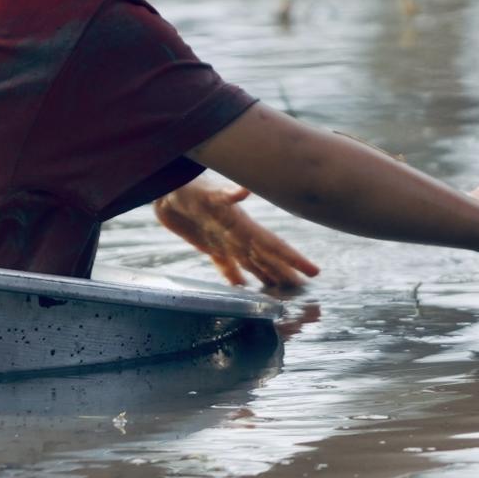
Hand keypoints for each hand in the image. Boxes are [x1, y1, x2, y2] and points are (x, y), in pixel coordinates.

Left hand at [154, 179, 320, 290]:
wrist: (164, 186)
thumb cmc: (185, 188)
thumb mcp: (204, 191)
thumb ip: (225, 194)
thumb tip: (246, 191)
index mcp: (241, 225)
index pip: (273, 245)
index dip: (293, 259)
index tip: (313, 272)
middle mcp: (238, 234)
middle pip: (267, 258)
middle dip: (286, 274)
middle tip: (305, 291)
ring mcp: (224, 239)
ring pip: (251, 262)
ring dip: (266, 276)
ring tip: (282, 290)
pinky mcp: (208, 244)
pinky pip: (225, 265)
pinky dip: (234, 276)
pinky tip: (241, 288)